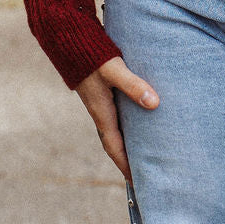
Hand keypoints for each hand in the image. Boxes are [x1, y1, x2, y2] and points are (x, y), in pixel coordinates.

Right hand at [75, 56, 158, 179]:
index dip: (125, 165)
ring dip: (127, 143)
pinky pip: (116, 117)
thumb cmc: (92, 56)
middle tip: (143, 174)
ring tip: (143, 152)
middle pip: (115, 143)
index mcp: (102, 113)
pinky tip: (138, 122)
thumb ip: (133, 85)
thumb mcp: (115, 70)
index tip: (136, 182)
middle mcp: (101, 112)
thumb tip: (154, 103)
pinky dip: (126, 126)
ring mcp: (101, 102)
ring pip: (116, 130)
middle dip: (127, 159)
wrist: (69, 40)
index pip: (115, 147)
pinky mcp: (103, 92)